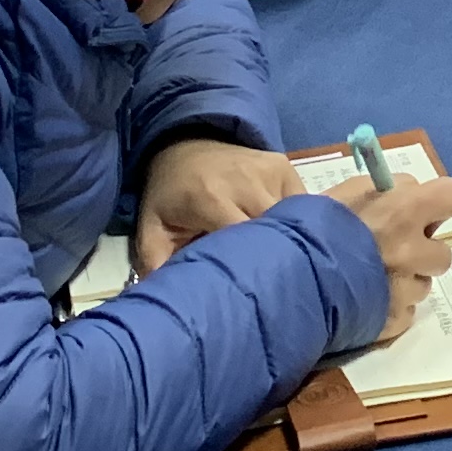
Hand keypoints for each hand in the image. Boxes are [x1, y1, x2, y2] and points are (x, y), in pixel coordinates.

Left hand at [131, 136, 309, 276]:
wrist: (185, 145)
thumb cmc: (169, 195)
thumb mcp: (152, 229)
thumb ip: (157, 265)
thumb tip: (171, 306)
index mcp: (210, 199)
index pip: (243, 241)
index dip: (249, 270)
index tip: (249, 292)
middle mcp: (245, 181)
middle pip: (272, 232)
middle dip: (271, 260)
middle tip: (267, 287)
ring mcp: (268, 171)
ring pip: (290, 220)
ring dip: (285, 243)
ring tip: (276, 264)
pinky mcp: (283, 167)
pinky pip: (299, 204)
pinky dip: (294, 223)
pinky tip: (283, 237)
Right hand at [321, 174, 451, 342]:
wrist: (287, 282)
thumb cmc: (311, 229)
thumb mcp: (346, 193)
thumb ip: (384, 191)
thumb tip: (407, 192)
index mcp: (404, 211)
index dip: (441, 202)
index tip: (426, 210)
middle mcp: (413, 251)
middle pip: (443, 251)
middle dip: (424, 251)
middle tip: (396, 251)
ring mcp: (406, 289)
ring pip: (423, 285)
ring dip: (406, 281)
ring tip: (372, 280)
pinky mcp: (395, 320)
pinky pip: (406, 312)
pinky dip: (391, 307)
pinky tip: (367, 302)